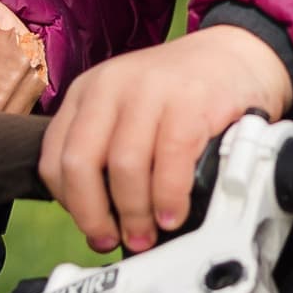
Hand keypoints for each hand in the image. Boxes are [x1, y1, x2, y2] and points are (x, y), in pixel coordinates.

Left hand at [37, 23, 292, 253]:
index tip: (93, 228)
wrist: (237, 53)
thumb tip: (103, 223)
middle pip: (80, 162)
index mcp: (88, 92)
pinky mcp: (190, 101)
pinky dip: (169, 198)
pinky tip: (173, 213)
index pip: (55, 157)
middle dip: (95, 215)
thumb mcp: (129, 111)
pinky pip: (169, 162)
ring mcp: (151, 89)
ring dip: (135, 214)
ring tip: (149, 233)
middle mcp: (112, 85)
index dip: (70, 204)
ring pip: (123, 167)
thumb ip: (109, 153)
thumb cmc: (182, 94)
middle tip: (116, 239)